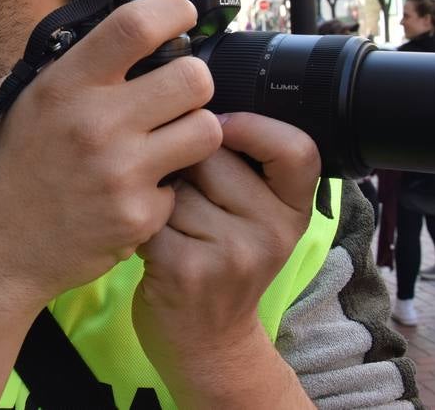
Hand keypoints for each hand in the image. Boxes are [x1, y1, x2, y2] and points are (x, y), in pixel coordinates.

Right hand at [0, 0, 220, 309]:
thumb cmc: (18, 164)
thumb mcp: (28, 99)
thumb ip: (78, 65)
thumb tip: (135, 29)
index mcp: (66, 84)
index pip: (135, 25)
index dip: (174, 11)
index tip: (182, 16)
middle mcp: (95, 122)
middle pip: (194, 78)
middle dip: (194, 82)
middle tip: (178, 95)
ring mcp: (120, 171)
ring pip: (206, 129)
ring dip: (193, 133)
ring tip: (167, 142)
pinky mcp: (138, 215)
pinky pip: (184, 183)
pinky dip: (166, 188)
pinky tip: (136, 192)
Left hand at [132, 112, 319, 407]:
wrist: (205, 343)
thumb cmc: (220, 261)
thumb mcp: (256, 218)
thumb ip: (247, 166)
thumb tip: (198, 91)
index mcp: (294, 210)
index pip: (297, 148)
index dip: (255, 126)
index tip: (222, 124)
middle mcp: (272, 231)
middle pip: (213, 150)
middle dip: (183, 157)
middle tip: (181, 186)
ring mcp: (232, 254)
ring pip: (175, 179)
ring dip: (155, 188)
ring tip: (164, 214)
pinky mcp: (186, 270)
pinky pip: (148, 211)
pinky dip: (137, 217)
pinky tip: (145, 235)